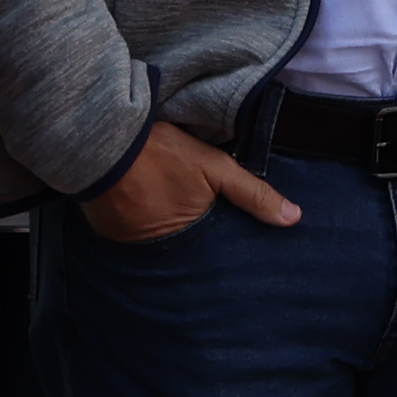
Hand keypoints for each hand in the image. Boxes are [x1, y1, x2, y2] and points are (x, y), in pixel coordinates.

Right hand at [82, 117, 300, 242]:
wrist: (101, 140)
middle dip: (195, 247)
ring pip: (157, 246)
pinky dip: (139, 226)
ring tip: (169, 218)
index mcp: (188, 239)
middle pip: (185, 253)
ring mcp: (129, 244)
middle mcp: (158, 252)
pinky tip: (145, 210)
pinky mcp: (107, 233)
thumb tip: (294, 219)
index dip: (221, 248)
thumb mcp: (215, 168)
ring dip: (163, 236)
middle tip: (198, 230)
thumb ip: (253, 194)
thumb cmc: (161, 153)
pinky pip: (131, 236)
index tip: (228, 243)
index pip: (213, 256)